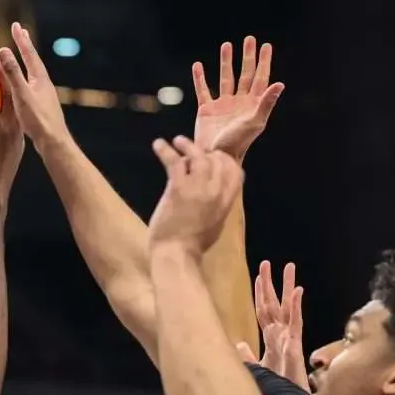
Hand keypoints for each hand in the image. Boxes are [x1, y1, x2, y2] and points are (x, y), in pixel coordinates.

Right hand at [0, 22, 68, 144]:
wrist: (54, 142)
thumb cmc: (38, 119)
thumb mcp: (22, 94)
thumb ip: (13, 73)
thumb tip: (4, 51)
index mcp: (40, 78)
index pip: (29, 53)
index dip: (21, 39)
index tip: (16, 25)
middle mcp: (44, 84)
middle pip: (33, 61)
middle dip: (26, 47)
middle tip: (21, 33)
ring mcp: (44, 95)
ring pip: (33, 73)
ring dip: (26, 62)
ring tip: (22, 56)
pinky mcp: (42, 106)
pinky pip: (31, 85)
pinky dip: (25, 78)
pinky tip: (23, 86)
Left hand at [147, 137, 243, 256]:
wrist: (177, 254)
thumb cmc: (192, 246)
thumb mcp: (214, 224)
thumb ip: (216, 206)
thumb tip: (211, 194)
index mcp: (227, 202)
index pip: (235, 171)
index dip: (225, 160)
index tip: (214, 156)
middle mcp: (216, 192)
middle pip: (217, 160)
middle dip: (206, 151)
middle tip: (193, 149)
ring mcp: (198, 188)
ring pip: (198, 156)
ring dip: (187, 146)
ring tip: (178, 141)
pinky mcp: (178, 188)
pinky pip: (174, 162)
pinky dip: (165, 150)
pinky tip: (158, 144)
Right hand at [191, 37, 283, 159]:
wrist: (215, 157)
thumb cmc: (238, 143)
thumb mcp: (254, 122)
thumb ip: (266, 102)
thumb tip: (280, 83)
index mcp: (253, 104)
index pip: (260, 78)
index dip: (264, 62)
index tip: (266, 46)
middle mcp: (239, 102)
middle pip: (245, 74)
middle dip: (247, 57)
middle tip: (249, 40)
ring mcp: (223, 105)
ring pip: (225, 78)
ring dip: (226, 62)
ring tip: (226, 45)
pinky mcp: (206, 110)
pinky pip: (203, 90)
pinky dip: (200, 78)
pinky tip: (197, 66)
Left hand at [239, 260, 308, 388]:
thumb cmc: (277, 385)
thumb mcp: (258, 368)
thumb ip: (248, 356)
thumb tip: (238, 345)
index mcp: (271, 338)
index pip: (264, 311)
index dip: (260, 294)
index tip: (258, 277)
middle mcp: (281, 334)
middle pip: (274, 304)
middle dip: (271, 284)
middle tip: (267, 263)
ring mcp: (289, 337)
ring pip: (288, 307)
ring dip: (287, 286)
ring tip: (288, 267)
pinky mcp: (296, 345)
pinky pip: (296, 322)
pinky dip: (296, 306)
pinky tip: (297, 290)